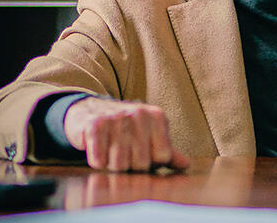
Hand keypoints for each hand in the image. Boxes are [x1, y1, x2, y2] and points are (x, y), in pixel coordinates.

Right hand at [64, 97, 189, 171]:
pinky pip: (99, 160)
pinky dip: (98, 162)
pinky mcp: (95, 125)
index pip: (163, 156)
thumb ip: (167, 151)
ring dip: (113, 165)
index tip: (143, 154)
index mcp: (157, 117)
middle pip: (142, 164)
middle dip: (132, 166)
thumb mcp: (149, 134)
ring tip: (111, 152)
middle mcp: (139, 114)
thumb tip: (185, 165)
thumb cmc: (126, 128)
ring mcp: (117, 118)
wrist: (90, 110)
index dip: (152, 163)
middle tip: (124, 155)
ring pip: (120, 165)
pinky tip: (98, 151)